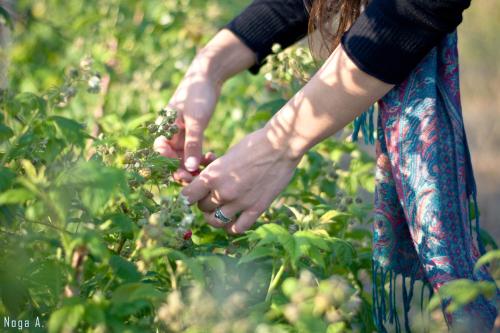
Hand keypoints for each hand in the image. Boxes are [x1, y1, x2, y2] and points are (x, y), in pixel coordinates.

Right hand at [153, 63, 219, 183]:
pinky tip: (212, 158)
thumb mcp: (196, 120)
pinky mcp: (192, 134)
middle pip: (171, 160)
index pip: (160, 154)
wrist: (209, 74)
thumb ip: (193, 144)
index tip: (184, 174)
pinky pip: (193, 152)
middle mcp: (169, 134)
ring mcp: (181, 135)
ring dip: (194, 166)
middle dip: (183, 170)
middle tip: (198, 178)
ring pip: (183, 159)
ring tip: (208, 169)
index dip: (169, 166)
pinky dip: (201, 157)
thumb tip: (189, 168)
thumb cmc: (198, 93)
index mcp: (163, 128)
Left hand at [181, 127, 300, 233]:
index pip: (187, 196)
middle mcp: (223, 192)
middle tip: (211, 196)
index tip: (193, 194)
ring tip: (220, 210)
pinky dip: (232, 227)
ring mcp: (240, 202)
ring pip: (216, 221)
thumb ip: (215, 172)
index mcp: (212, 175)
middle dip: (204, 203)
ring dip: (215, 217)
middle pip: (202, 208)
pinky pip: (238, 228)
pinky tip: (234, 220)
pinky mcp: (256, 209)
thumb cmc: (253, 145)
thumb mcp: (227, 156)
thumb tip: (205, 183)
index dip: (188, 196)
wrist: (281, 146)